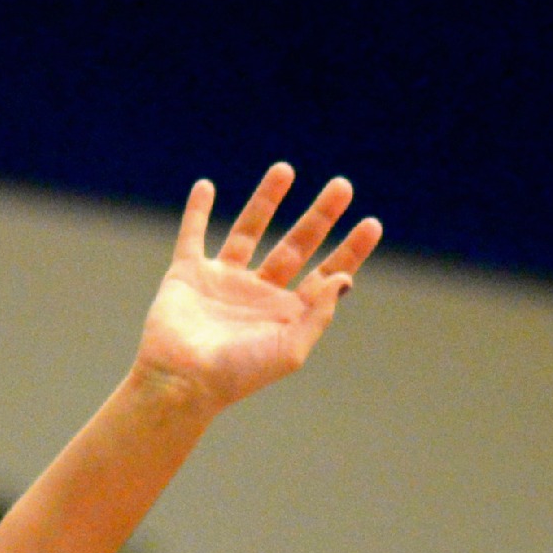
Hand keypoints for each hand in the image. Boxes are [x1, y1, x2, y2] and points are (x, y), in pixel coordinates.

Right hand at [133, 168, 378, 414]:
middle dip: (320, 216)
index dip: (350, 249)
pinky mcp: (187, 274)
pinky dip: (197, 211)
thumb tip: (344, 278)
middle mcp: (258, 293)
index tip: (372, 223)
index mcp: (286, 313)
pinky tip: (206, 187)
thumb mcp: (289, 350)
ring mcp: (222, 282)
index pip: (326, 273)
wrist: (181, 383)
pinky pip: (192, 235)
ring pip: (248, 230)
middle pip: (296, 244)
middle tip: (342, 186)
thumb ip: (318, 313)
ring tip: (285, 169)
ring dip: (267, 200)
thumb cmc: (237, 375)